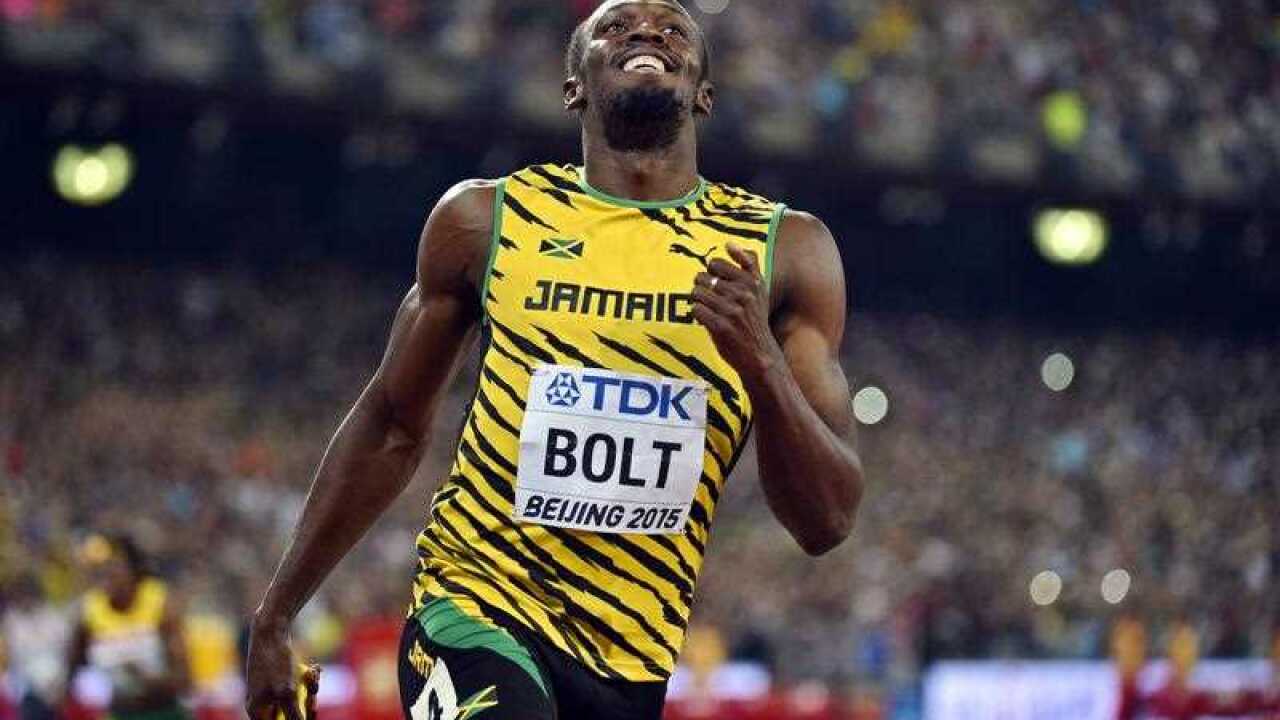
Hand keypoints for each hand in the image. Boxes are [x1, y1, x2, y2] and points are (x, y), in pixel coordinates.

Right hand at [244, 617, 306, 719]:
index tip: (309, 706)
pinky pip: (299, 685)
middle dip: (307, 702)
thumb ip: (293, 716)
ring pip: (299, 698)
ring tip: (313, 672)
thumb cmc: (276, 661)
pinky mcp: (281, 677)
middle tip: (314, 688)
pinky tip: (314, 668)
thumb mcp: (287, 692)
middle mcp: (261, 703)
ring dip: (311, 687)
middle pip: (291, 714)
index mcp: (256, 712)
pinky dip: (308, 678)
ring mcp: (270, 689)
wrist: (271, 628)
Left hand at [691, 243, 783, 387]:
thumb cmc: (755, 320)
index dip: (711, 274)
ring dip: (698, 301)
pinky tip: (707, 320)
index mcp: (752, 281)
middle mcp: (743, 294)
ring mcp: (732, 310)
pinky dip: (698, 315)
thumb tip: (729, 244)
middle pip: (702, 278)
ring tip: (709, 309)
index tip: (718, 285)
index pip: (715, 264)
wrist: (759, 354)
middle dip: (702, 288)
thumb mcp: (759, 290)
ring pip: (697, 293)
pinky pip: (696, 310)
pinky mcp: (720, 326)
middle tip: (712, 301)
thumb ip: (748, 264)